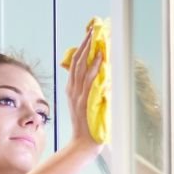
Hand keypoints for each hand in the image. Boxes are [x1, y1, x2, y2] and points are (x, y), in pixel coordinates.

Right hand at [65, 21, 106, 149]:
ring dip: (89, 50)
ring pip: (81, 67)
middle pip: (76, 62)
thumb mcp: (86, 106)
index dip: (80, 49)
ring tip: (95, 37)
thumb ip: (90, 92)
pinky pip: (89, 80)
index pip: (74, 65)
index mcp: (71, 90)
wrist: (83, 144)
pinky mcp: (85, 100)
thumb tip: (102, 80)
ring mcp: (78, 95)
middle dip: (84, 44)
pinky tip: (99, 57)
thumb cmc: (87, 127)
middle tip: (91, 30)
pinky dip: (94, 67)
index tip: (88, 37)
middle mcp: (72, 90)